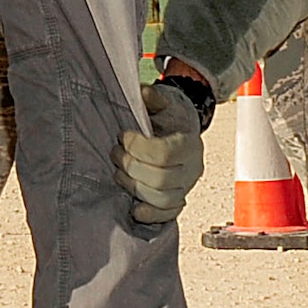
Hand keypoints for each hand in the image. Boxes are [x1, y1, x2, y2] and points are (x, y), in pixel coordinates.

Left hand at [113, 81, 205, 224]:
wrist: (181, 130)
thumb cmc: (168, 118)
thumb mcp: (162, 102)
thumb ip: (153, 98)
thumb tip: (144, 93)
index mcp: (190, 143)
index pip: (164, 154)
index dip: (138, 147)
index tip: (123, 136)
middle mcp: (193, 168)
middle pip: (160, 180)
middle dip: (131, 167)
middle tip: (114, 152)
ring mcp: (187, 187)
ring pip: (162, 199)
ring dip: (134, 187)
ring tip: (118, 172)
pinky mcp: (179, 200)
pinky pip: (168, 215)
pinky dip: (151, 215)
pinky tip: (135, 209)